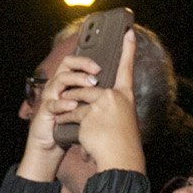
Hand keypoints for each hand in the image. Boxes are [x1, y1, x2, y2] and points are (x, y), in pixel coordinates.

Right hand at [16, 53, 99, 183]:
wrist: (52, 144)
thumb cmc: (71, 124)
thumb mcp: (86, 108)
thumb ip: (94, 97)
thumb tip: (115, 88)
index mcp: (68, 81)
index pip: (75, 62)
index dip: (86, 57)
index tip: (101, 63)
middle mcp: (58, 85)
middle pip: (66, 64)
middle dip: (82, 66)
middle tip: (96, 74)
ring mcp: (50, 96)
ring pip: (60, 79)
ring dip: (76, 80)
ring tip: (90, 85)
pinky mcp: (45, 110)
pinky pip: (53, 103)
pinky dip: (64, 103)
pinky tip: (74, 106)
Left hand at [58, 32, 143, 175]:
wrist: (120, 160)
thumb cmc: (122, 145)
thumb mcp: (122, 120)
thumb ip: (111, 107)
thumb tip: (96, 102)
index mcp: (125, 97)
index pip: (127, 69)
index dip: (128, 49)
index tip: (128, 32)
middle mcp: (115, 97)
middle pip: (89, 88)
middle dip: (76, 96)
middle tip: (71, 102)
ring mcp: (102, 105)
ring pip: (78, 99)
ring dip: (69, 107)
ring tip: (65, 114)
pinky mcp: (89, 115)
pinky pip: (72, 113)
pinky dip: (66, 120)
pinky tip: (64, 125)